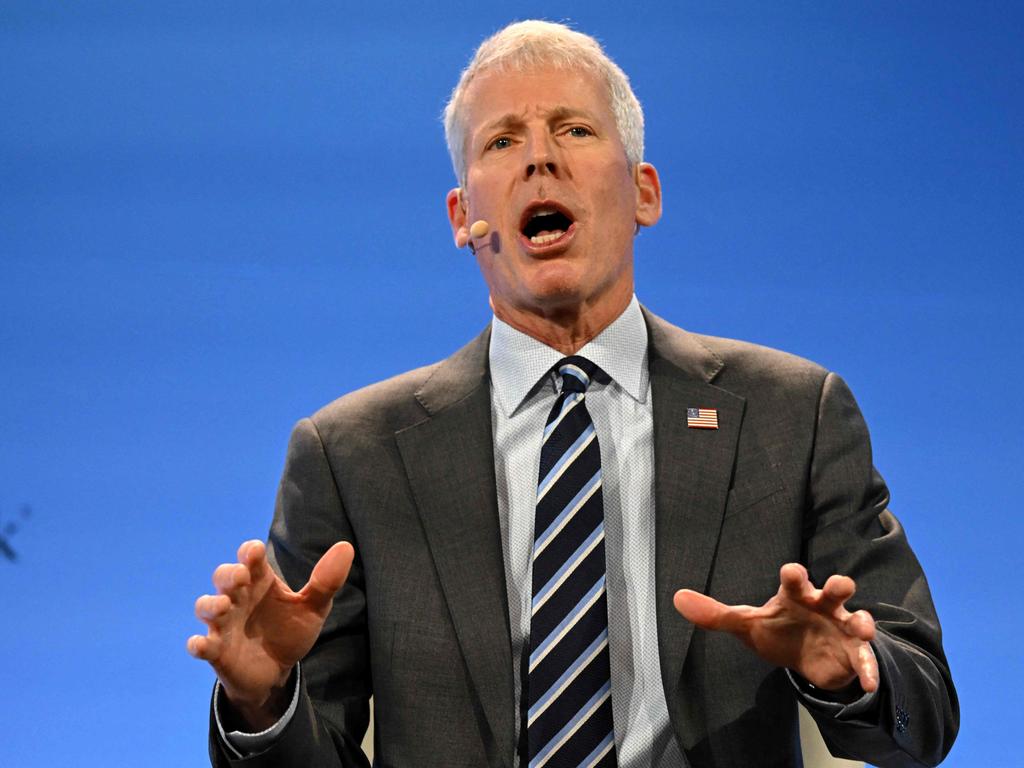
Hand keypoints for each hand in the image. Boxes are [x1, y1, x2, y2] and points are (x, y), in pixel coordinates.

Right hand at [188, 539, 353, 727]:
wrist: (277, 671)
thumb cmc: (290, 631)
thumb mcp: (313, 608)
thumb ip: (326, 581)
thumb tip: (346, 547)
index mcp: (260, 581)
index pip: (249, 557)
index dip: (249, 552)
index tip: (255, 552)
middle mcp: (239, 597)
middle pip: (223, 577)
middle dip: (228, 574)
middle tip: (241, 577)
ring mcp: (225, 623)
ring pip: (207, 606)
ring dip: (211, 604)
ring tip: (224, 606)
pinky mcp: (216, 650)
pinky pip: (200, 644)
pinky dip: (198, 644)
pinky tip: (202, 644)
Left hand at [673, 563, 877, 693]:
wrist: (805, 658)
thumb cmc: (777, 630)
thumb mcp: (746, 624)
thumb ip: (716, 614)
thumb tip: (677, 598)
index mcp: (795, 595)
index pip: (795, 579)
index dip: (795, 574)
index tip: (793, 573)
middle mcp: (822, 606)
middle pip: (834, 590)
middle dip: (838, 586)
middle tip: (838, 586)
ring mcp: (841, 628)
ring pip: (858, 619)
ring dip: (862, 622)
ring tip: (862, 628)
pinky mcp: (854, 653)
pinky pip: (865, 659)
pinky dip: (869, 669)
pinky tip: (869, 683)